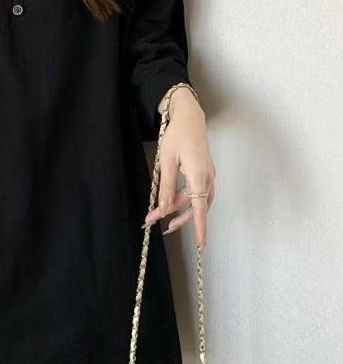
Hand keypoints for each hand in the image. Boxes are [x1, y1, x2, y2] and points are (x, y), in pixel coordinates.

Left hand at [143, 88, 214, 245]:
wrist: (190, 118)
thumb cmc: (177, 136)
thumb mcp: (167, 161)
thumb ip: (167, 187)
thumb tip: (165, 208)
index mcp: (199, 177)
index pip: (200, 209)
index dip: (200, 228)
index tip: (201, 244)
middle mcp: (207, 178)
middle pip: (195, 207)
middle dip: (176, 217)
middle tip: (154, 221)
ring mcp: (208, 175)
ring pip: (196, 200)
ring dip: (179, 208)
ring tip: (159, 214)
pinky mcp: (204, 172)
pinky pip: (196, 192)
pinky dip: (184, 198)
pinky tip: (172, 200)